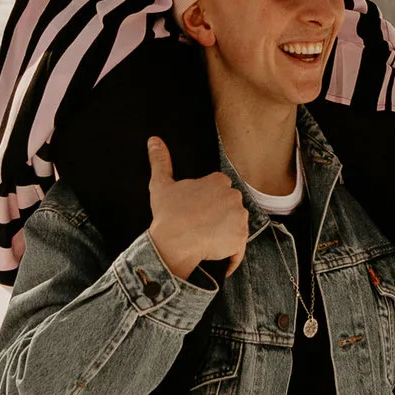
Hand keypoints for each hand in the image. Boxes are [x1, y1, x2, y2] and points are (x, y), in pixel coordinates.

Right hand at [146, 137, 249, 283]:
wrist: (173, 242)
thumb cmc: (167, 214)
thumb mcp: (161, 185)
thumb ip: (160, 161)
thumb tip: (154, 140)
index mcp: (219, 181)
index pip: (219, 191)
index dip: (208, 203)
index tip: (196, 212)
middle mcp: (234, 196)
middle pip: (230, 208)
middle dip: (219, 216)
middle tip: (199, 226)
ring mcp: (239, 218)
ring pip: (235, 226)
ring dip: (225, 233)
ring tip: (205, 239)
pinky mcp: (241, 239)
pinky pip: (238, 247)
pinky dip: (229, 253)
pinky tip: (215, 254)